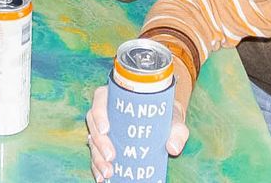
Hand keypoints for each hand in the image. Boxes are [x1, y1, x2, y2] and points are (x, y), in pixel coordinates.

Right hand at [86, 67, 190, 181]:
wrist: (167, 123)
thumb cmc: (167, 115)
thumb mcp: (175, 119)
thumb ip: (178, 131)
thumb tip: (172, 148)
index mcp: (117, 96)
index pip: (100, 99)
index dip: (99, 114)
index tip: (106, 130)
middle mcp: (107, 110)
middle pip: (93, 123)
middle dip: (99, 142)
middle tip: (110, 157)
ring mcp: (105, 128)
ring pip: (93, 140)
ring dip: (97, 158)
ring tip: (108, 172)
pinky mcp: (106, 143)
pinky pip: (96, 153)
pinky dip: (97, 166)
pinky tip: (103, 177)